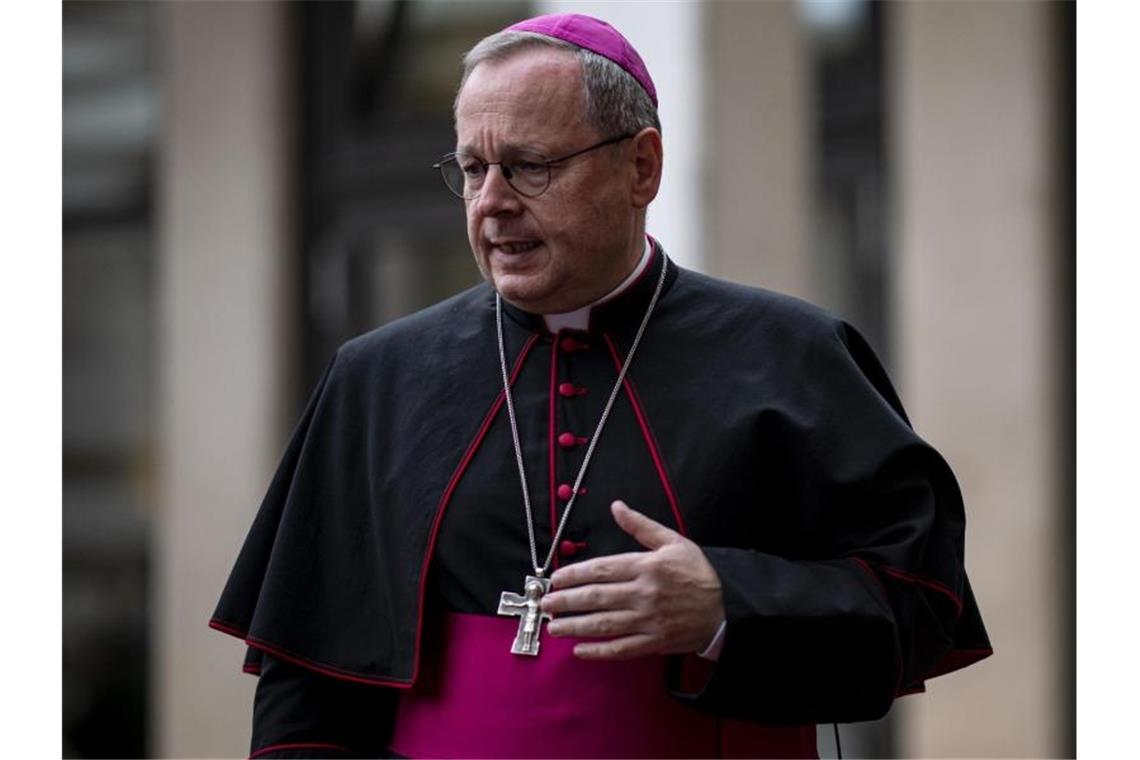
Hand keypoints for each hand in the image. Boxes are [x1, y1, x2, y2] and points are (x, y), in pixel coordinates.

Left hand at [541, 500, 724, 659]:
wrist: (727, 607)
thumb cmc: (698, 573)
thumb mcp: (673, 541)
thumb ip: (641, 526)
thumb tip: (617, 506)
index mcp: (646, 567)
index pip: (602, 569)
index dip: (574, 574)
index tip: (556, 579)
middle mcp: (644, 594)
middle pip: (596, 597)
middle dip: (566, 601)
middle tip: (545, 604)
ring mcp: (648, 621)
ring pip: (604, 624)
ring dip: (575, 626)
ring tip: (554, 627)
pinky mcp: (654, 642)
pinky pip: (621, 649)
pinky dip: (599, 651)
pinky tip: (580, 650)